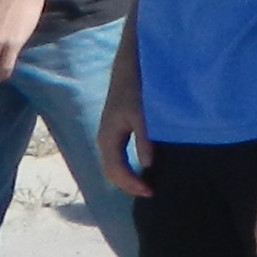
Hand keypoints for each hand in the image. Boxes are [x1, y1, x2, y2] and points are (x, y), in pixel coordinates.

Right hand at [98, 68, 150, 198]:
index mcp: (108, 138)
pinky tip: (145, 167)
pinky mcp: (117, 128)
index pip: (116, 171)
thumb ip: (145, 140)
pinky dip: (130, 166)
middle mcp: (105, 138)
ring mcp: (110, 133)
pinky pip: (120, 154)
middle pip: (113, 171)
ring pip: (115, 163)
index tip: (151, 192)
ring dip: (129, 176)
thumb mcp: (142, 115)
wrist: (131, 64)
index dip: (132, 184)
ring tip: (149, 184)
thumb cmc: (136, 88)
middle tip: (151, 192)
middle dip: (129, 185)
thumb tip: (148, 165)